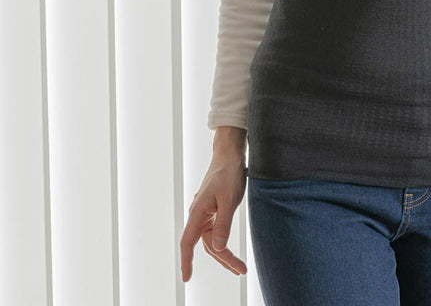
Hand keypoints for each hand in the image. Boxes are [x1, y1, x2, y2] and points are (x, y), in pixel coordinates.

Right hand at [180, 156, 247, 281]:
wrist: (229, 155)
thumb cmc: (229, 173)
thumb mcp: (230, 199)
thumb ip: (224, 224)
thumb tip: (218, 248)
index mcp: (198, 212)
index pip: (188, 242)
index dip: (187, 261)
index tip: (186, 279)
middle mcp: (198, 214)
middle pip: (207, 245)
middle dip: (223, 259)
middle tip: (240, 270)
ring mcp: (205, 213)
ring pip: (212, 240)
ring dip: (225, 253)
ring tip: (240, 267)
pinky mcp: (213, 210)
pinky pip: (216, 231)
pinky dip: (224, 242)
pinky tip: (229, 250)